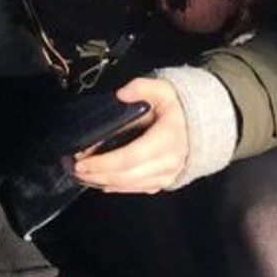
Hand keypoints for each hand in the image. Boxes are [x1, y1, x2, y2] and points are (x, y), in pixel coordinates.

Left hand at [67, 77, 186, 194]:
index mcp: (167, 139)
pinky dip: (116, 186)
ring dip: (102, 182)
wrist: (202, 126)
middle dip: (97, 174)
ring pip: (129, 185)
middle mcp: (168, 162)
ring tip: (81, 174)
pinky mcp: (162, 182)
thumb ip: (142, 87)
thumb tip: (121, 94)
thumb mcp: (163, 89)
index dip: (104, 162)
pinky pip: (136, 189)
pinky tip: (100, 181)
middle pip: (126, 175)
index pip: (131, 157)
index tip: (82, 161)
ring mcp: (166, 175)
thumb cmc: (178, 108)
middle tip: (74, 168)